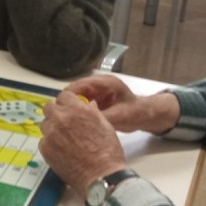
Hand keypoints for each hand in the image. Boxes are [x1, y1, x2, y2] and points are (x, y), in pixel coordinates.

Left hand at [39, 92, 126, 198]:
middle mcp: (62, 118)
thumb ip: (92, 112)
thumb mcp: (105, 125)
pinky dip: (50, 144)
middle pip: (49, 107)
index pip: (64, 96)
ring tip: (63, 139)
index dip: (67, 103)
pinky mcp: (45, 148)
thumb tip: (88, 106)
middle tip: (63, 123)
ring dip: (51, 128)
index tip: (68, 109)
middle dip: (55, 113)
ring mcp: (51, 133)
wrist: (101, 175)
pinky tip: (61, 151)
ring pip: (44, 124)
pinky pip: (43, 141)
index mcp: (78, 109)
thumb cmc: (108, 152)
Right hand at [65, 76, 180, 134]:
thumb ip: (102, 117)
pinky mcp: (95, 98)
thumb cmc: (135, 113)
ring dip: (71, 106)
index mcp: (106, 83)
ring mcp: (96, 91)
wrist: (144, 115)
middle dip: (67, 102)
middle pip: (76, 89)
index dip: (69, 95)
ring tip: (65, 119)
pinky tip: (73, 120)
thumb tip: (83, 122)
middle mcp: (99, 84)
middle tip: (61, 116)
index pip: (81, 84)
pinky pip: (81, 102)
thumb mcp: (119, 117)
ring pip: (76, 96)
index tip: (62, 108)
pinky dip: (76, 110)